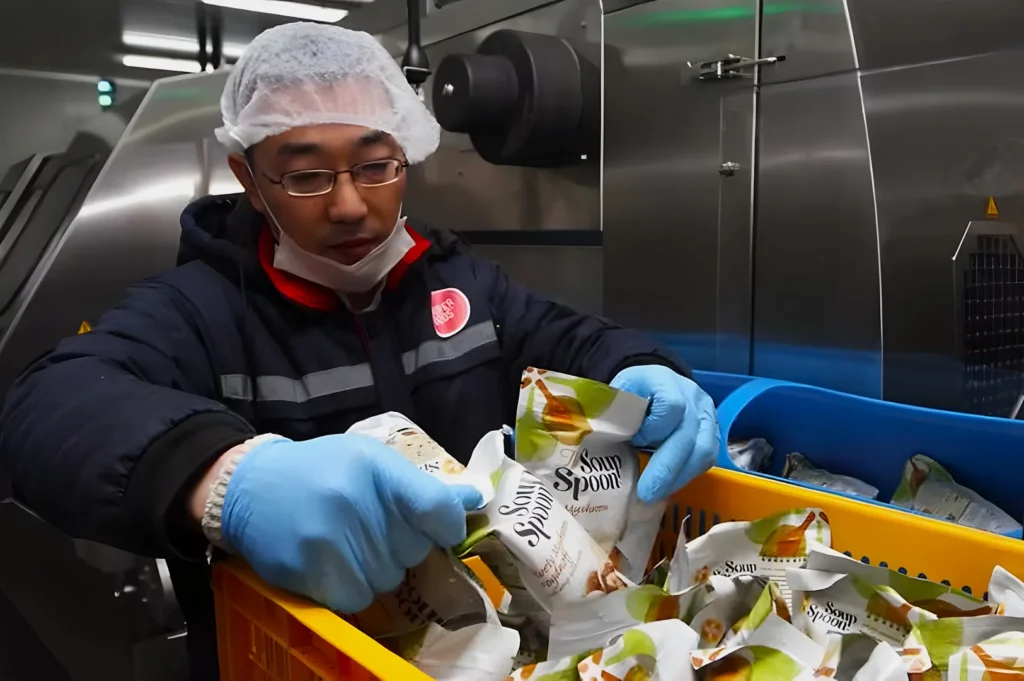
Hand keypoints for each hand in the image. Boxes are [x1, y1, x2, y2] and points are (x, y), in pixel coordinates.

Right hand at [220, 434, 481, 612]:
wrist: (250, 485)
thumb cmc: (321, 470)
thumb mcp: (369, 461)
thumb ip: (420, 485)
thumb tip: (475, 498)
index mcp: (376, 466)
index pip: (438, 507)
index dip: (447, 526)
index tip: (439, 530)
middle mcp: (354, 499)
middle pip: (416, 550)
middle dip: (403, 546)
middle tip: (373, 529)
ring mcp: (329, 536)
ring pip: (389, 579)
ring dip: (377, 570)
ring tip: (350, 545)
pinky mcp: (307, 567)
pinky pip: (356, 599)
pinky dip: (351, 590)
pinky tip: (334, 566)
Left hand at [611, 365, 718, 502]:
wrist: (653, 382)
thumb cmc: (631, 391)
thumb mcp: (616, 393)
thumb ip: (612, 413)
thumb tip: (598, 439)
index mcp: (666, 380)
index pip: (671, 406)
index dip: (654, 428)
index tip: (635, 441)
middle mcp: (693, 396)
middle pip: (689, 435)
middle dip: (667, 469)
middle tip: (647, 493)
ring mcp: (707, 414)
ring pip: (704, 451)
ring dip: (679, 477)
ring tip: (657, 495)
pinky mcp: (712, 432)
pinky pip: (706, 458)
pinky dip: (686, 475)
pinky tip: (668, 485)